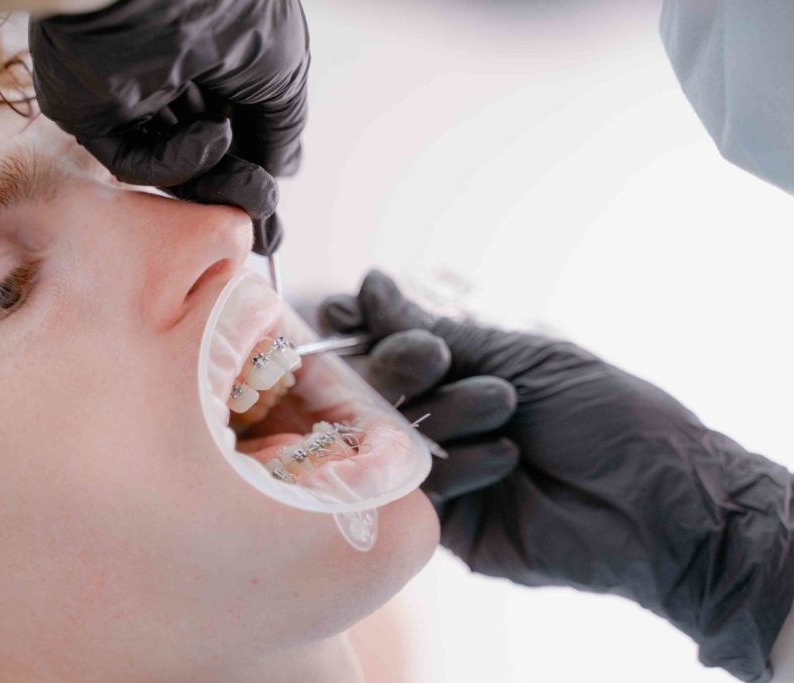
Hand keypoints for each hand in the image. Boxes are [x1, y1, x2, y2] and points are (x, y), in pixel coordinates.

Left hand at [28, 0, 309, 254]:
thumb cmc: (228, 7)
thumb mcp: (281, 71)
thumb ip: (281, 127)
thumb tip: (283, 170)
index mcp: (207, 60)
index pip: (228, 130)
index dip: (252, 173)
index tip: (271, 218)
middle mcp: (165, 78)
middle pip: (198, 157)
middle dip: (233, 194)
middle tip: (264, 229)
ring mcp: (125, 98)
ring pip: (169, 167)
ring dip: (216, 184)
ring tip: (254, 189)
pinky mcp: (90, 113)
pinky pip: (132, 161)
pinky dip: (177, 163)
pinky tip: (212, 136)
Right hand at [322, 270, 793, 682]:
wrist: (655, 499)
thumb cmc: (602, 412)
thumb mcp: (519, 355)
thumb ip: (437, 331)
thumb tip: (373, 286)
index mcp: (459, 375)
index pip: (383, 349)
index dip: (359, 330)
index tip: (339, 313)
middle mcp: (440, 421)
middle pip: (374, 393)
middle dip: (396, 369)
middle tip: (432, 363)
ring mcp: (439, 474)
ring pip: (393, 438)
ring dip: (448, 414)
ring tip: (505, 409)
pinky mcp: (444, 525)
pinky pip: (419, 490)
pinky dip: (462, 467)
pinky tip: (510, 460)